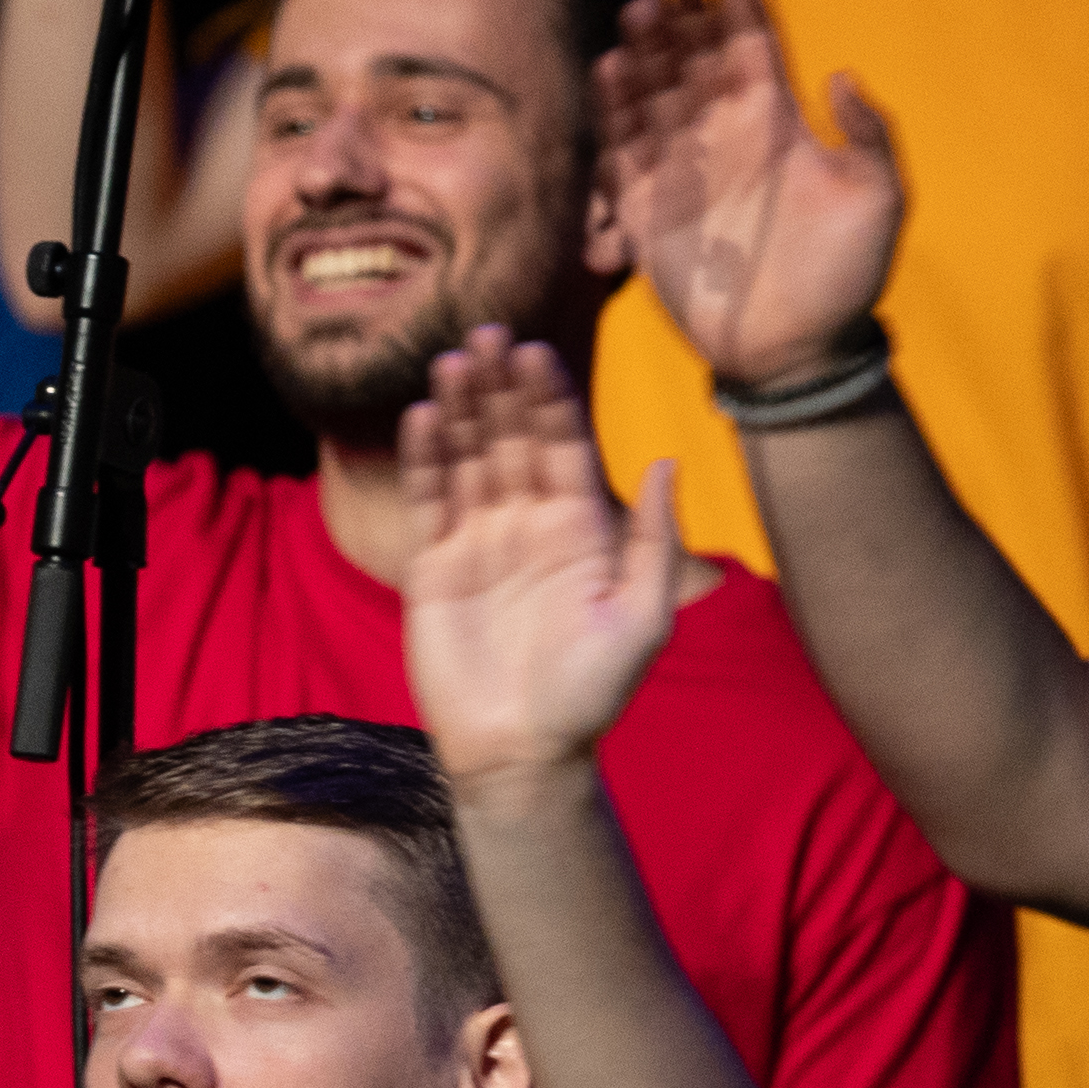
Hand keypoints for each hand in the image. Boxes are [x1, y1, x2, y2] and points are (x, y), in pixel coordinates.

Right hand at [399, 333, 694, 773]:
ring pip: (468, 458)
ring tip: (451, 361)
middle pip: (511, 438)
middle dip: (500, 388)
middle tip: (488, 335)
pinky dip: (424, 458)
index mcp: (580, 528)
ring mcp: (477, 542)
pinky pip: (428, 500)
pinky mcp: (432, 567)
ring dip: (460, 409)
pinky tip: (422, 417)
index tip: (535, 353)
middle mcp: (527, 524)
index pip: (562, 445)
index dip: (548, 399)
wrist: (521, 752)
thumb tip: (666, 461)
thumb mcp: (641, 617)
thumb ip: (651, 540)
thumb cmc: (589, 695)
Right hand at [602, 0, 904, 386]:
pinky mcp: (647, 209)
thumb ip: (868, 134)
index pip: (752, 36)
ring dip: (648, 48)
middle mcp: (724, 132)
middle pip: (694, 52)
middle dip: (684, 8)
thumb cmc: (846, 275)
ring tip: (644, 6)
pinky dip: (616, 108)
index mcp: (776, 120)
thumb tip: (842, 75)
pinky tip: (612, 68)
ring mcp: (682, 167)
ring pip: (656, 89)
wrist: (794, 349)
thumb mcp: (879, 197)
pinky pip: (623, 147)